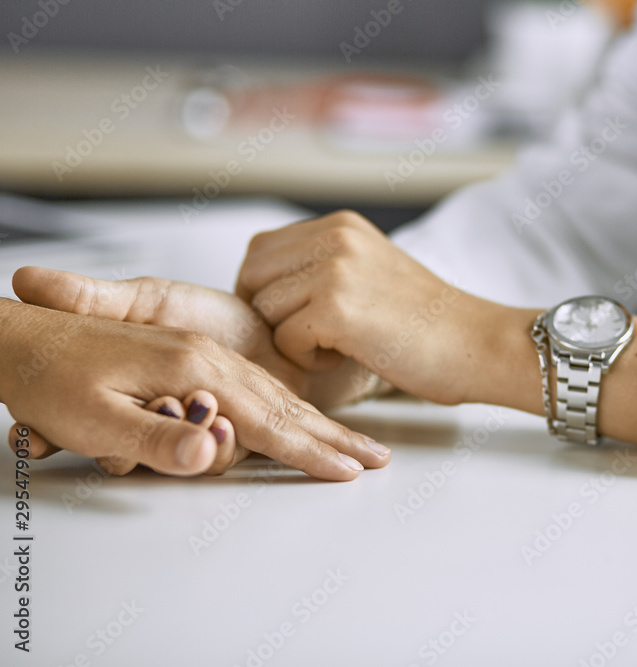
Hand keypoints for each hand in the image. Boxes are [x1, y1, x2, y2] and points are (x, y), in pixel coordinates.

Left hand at [5, 269, 390, 478]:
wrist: (24, 329)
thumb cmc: (51, 372)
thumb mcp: (92, 415)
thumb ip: (156, 435)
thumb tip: (211, 452)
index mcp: (195, 369)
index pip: (267, 421)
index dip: (310, 450)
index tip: (349, 471)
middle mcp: (211, 360)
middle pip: (286, 406)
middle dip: (333, 436)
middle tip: (376, 460)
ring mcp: (209, 357)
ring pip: (277, 397)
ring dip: (319, 424)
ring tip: (356, 446)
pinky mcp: (202, 358)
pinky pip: (257, 390)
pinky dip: (290, 410)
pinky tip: (303, 420)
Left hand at [236, 211, 511, 404]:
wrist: (478, 343)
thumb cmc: (429, 323)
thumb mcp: (371, 271)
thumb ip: (323, 267)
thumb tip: (261, 290)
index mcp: (342, 226)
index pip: (261, 250)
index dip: (264, 291)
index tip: (291, 318)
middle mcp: (335, 238)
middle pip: (253, 276)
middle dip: (268, 315)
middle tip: (307, 338)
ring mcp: (335, 271)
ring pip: (266, 310)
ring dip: (291, 339)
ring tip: (337, 347)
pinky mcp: (337, 310)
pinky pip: (285, 340)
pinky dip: (309, 360)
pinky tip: (347, 357)